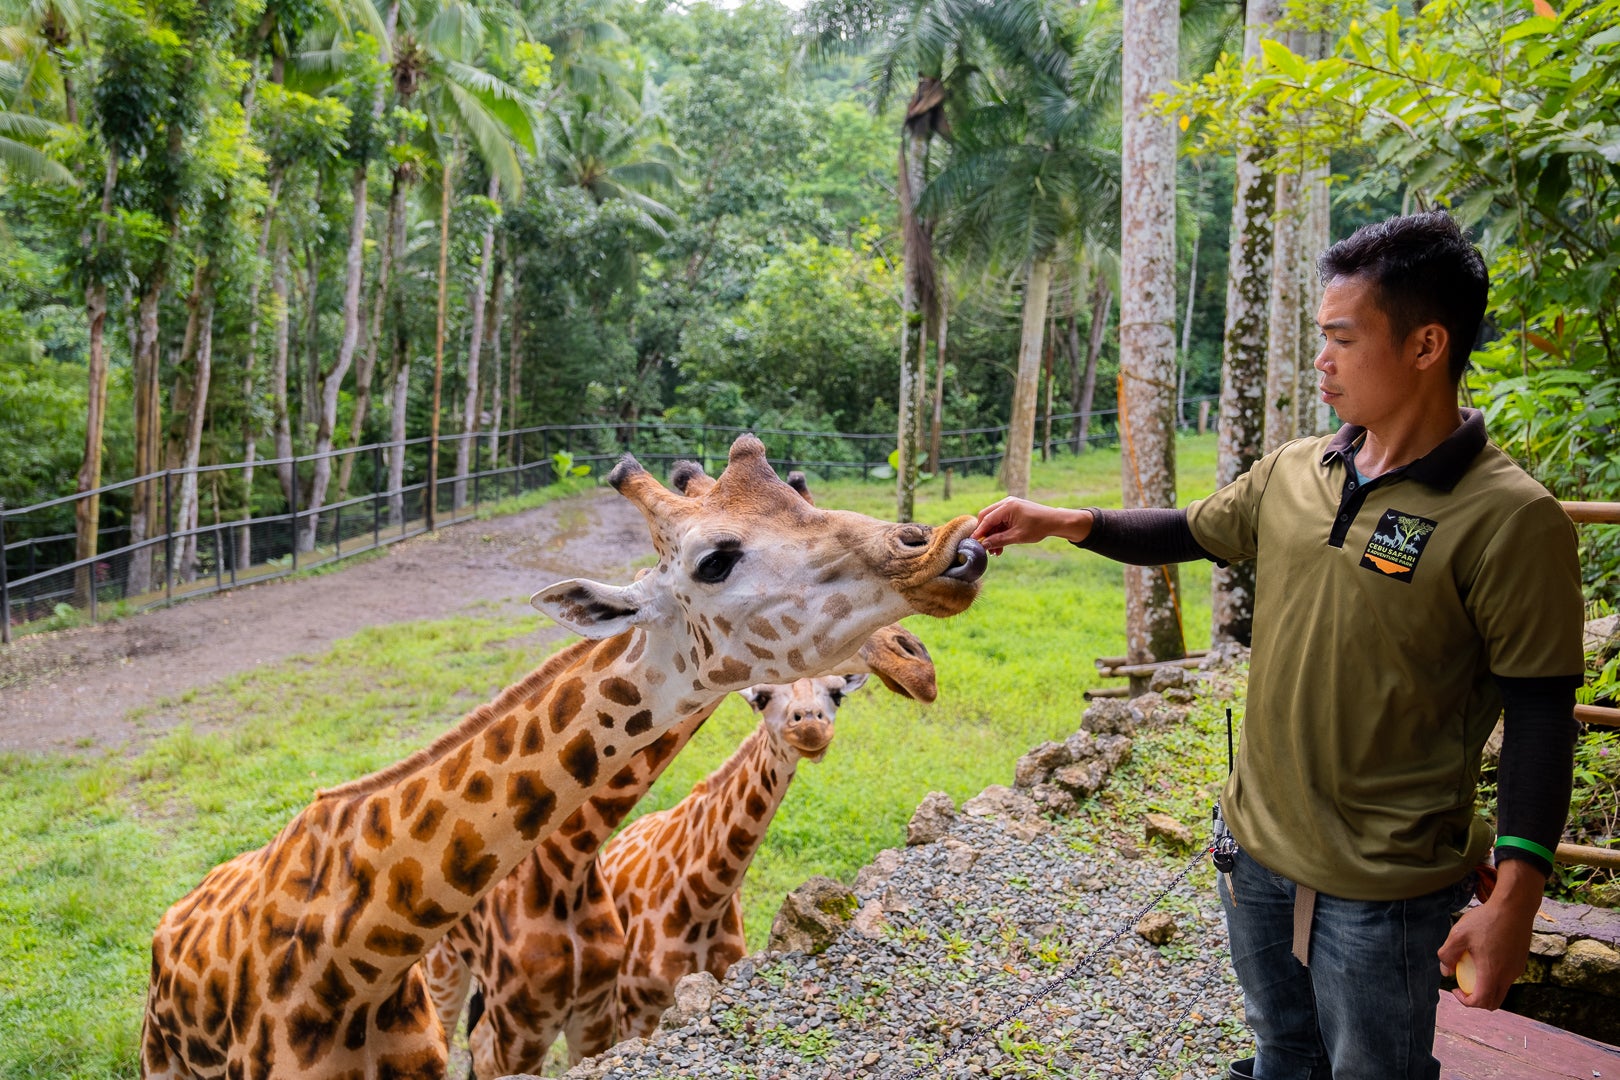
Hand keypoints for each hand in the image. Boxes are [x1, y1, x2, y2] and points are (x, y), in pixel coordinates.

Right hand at [971, 498, 1091, 554]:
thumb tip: (984, 545)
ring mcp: (1009, 506)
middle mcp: (1006, 503)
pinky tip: (1000, 546)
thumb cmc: (1038, 527)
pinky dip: (999, 532)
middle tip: (985, 547)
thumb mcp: (1017, 536)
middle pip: (987, 517)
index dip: (979, 532)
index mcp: (1007, 506)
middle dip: (985, 533)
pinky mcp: (1012, 511)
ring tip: (995, 552)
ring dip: (993, 535)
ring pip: (993, 521)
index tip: (974, 543)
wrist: (1054, 522)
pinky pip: (1000, 521)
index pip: (987, 519)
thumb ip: (999, 540)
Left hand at [1437, 860, 1545, 1009]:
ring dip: (1486, 986)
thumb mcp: (1458, 934)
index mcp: (1493, 973)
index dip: (1466, 1001)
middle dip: (1477, 1000)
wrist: (1514, 906)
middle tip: (1463, 985)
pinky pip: (1507, 976)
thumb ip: (1447, 955)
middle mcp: (1509, 976)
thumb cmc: (1485, 919)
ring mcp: (1517, 968)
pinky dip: (1495, 975)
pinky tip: (1483, 954)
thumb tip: (1445, 972)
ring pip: (1502, 988)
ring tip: (1471, 966)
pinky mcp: (1521, 960)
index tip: (1455, 988)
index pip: (1482, 1002)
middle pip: (1494, 1001)